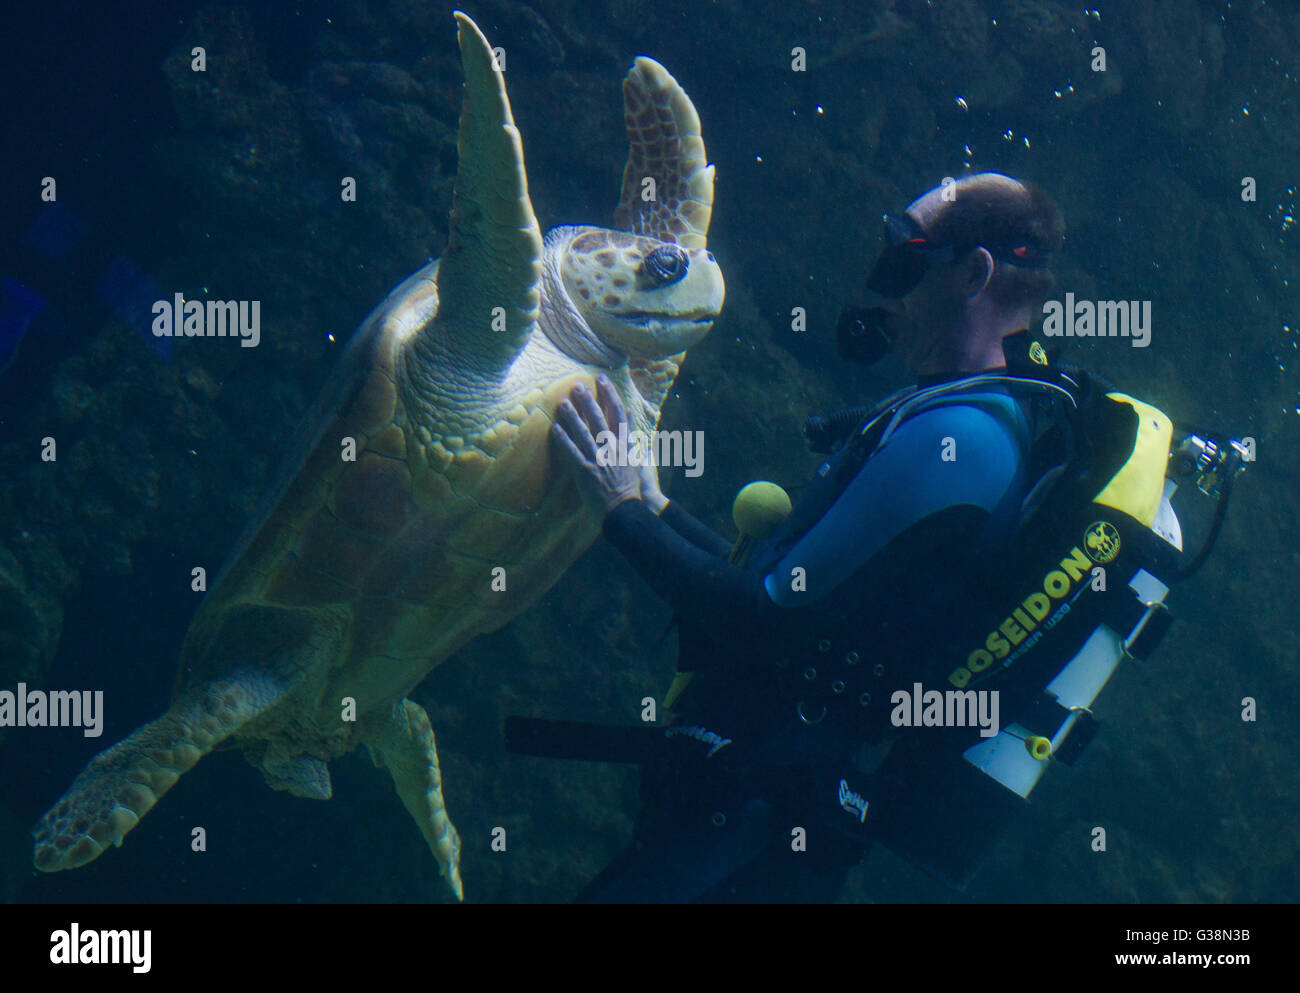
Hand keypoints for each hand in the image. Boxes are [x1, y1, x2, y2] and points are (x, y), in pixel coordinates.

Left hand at [551, 376, 642, 516]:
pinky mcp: (585, 471)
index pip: (618, 412)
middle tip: (577, 384)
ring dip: (572, 415)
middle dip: (587, 399)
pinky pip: (572, 451)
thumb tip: (630, 414)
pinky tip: (554, 428)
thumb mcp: (636, 458)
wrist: (625, 509)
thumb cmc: (630, 487)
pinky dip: (563, 439)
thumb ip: (632, 435)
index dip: (609, 394)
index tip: (601, 379)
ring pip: (584, 432)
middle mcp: (611, 448)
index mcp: (625, 443)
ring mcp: (598, 459)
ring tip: (562, 402)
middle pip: (599, 418)